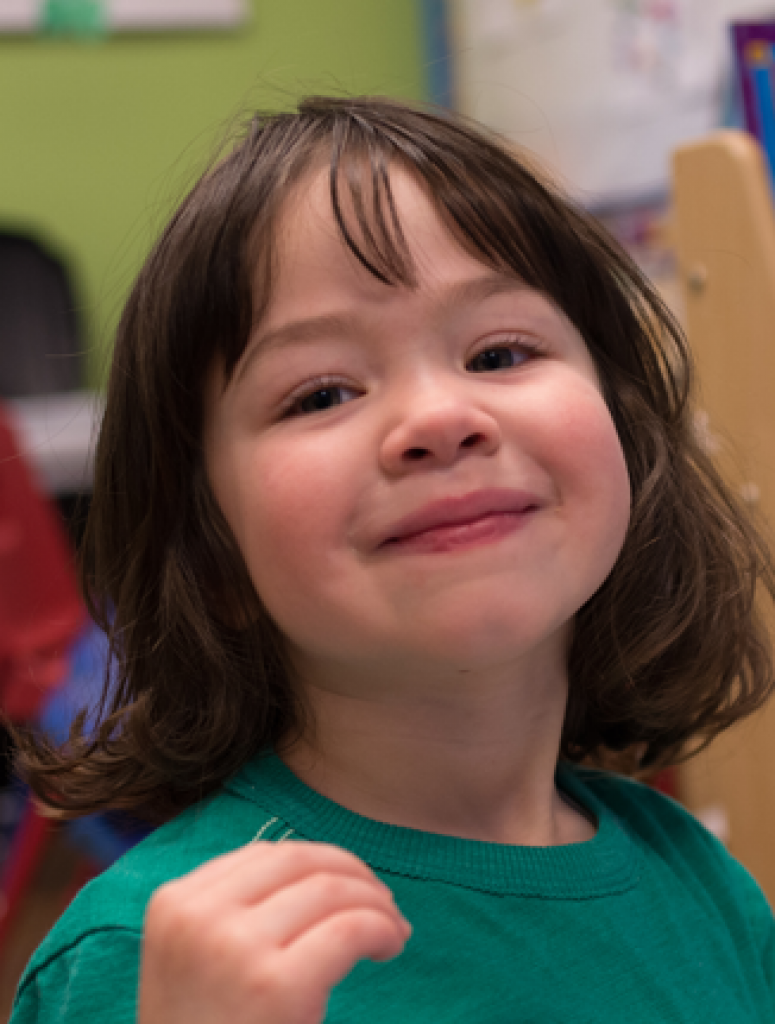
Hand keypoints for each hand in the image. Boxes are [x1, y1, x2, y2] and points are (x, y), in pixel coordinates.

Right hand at [137, 840, 410, 1023]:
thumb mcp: (193, 962)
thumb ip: (232, 911)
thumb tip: (319, 869)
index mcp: (173, 903)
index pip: (265, 854)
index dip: (319, 862)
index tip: (350, 885)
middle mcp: (199, 915)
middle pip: (299, 861)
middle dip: (352, 874)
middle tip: (384, 903)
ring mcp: (235, 947)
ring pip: (330, 889)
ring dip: (376, 902)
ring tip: (393, 931)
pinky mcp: (276, 986)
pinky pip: (350, 929)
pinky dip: (382, 929)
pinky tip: (389, 947)